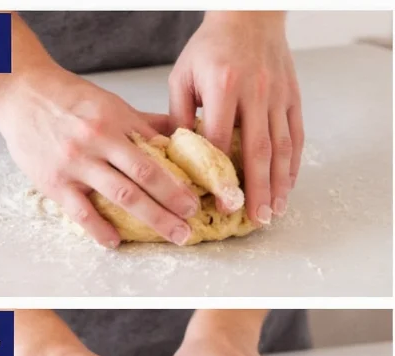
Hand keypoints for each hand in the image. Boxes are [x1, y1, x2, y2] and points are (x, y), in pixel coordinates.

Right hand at [0, 64, 200, 247]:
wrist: (21, 93)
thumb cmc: (65, 98)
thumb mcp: (108, 103)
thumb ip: (141, 122)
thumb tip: (181, 133)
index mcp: (117, 120)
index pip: (158, 150)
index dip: (182, 172)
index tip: (201, 191)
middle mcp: (100, 141)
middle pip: (148, 176)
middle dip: (176, 201)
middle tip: (194, 220)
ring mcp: (76, 163)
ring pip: (123, 195)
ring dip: (154, 217)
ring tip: (173, 233)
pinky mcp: (54, 182)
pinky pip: (82, 212)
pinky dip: (100, 230)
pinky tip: (115, 241)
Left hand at [169, 11, 302, 221]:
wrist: (248, 17)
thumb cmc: (208, 48)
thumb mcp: (182, 77)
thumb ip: (179, 116)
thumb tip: (176, 157)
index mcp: (223, 87)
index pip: (221, 140)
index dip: (220, 174)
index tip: (217, 201)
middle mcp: (255, 92)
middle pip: (257, 150)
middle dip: (257, 189)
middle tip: (255, 218)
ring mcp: (278, 95)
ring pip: (281, 146)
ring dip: (279, 182)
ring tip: (274, 211)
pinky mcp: (292, 96)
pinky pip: (295, 134)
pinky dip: (293, 163)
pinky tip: (288, 185)